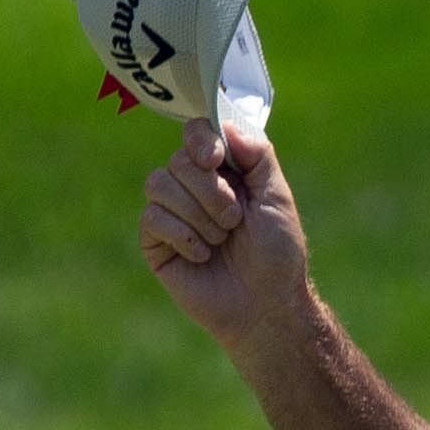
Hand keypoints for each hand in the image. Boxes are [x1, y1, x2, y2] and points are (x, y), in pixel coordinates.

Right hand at [140, 118, 310, 353]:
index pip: (197, 134)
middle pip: (178, 160)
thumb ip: (258, 155)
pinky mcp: (155, 240)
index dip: (201, 140)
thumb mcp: (277, 197)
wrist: (266, 303)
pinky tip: (203, 255)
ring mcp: (171, 212)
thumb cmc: (277, 252)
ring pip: (158, 184)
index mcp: (224, 171)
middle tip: (234, 221)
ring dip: (198, 214)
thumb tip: (225, 126)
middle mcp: (193, 186)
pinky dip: (184, 236)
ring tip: (221, 240)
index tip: (216, 160)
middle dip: (211, 192)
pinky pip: (152, 217)